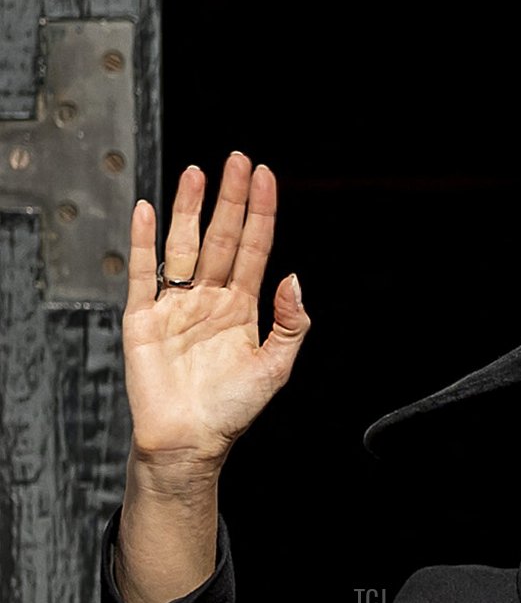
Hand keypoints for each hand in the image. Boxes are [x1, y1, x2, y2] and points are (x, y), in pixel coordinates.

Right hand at [123, 153, 309, 473]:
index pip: (254, 250)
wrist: (190, 442)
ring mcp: (176, 306)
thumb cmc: (231, 411)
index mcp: (241, 309)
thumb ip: (290, 323)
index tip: (264, 178)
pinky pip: (143, 273)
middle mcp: (209, 300)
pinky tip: (149, 211)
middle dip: (228, 200)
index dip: (260, 214)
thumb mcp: (275, 368)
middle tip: (236, 160)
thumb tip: (294, 277)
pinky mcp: (145, 318)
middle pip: (220, 238)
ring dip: (189, 209)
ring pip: (183, 247)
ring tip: (196, 173)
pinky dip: (145, 242)